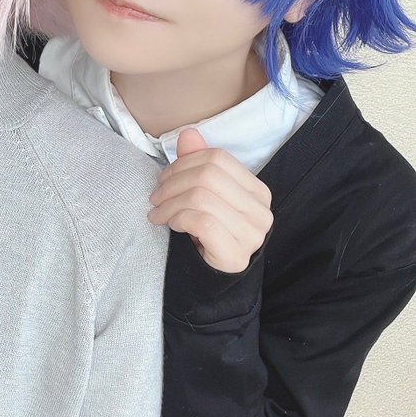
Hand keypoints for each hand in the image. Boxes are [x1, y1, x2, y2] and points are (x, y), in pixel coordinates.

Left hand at [148, 128, 272, 272]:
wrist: (212, 282)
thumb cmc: (207, 236)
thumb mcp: (202, 197)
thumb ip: (198, 165)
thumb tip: (188, 134)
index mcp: (257, 191)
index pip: (218, 158)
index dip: (184, 163)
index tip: (164, 179)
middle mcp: (261, 211)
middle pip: (208, 175)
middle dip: (173, 183)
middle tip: (155, 198)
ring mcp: (252, 234)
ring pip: (201, 197)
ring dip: (170, 203)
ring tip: (157, 214)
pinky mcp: (236, 254)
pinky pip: (201, 221)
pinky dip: (177, 218)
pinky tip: (170, 225)